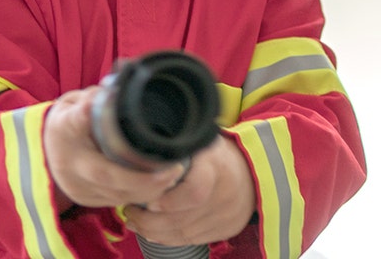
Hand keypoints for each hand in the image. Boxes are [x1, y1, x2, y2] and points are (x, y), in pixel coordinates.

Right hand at [43, 88, 184, 210]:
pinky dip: (138, 195)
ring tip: (173, 176)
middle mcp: (68, 161)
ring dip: (147, 189)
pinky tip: (158, 186)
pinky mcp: (84, 199)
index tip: (103, 112)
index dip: (89, 118)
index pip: (77, 124)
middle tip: (172, 170)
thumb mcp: (75, 101)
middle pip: (105, 175)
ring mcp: (75, 185)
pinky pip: (114, 201)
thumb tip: (124, 78)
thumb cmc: (68, 119)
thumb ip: (96, 96)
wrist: (45, 148)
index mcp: (64, 128)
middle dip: (142, 178)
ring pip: (114, 194)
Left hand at [124, 134, 255, 245]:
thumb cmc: (215, 153)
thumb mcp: (200, 140)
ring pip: (185, 233)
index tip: (148, 200)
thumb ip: (178, 146)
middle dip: (150, 220)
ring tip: (134, 221)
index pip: (195, 191)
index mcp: (216, 166)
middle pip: (184, 218)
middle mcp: (225, 194)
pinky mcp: (225, 230)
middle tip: (128, 210)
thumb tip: (142, 147)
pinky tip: (151, 231)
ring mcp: (227, 215)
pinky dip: (169, 238)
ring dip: (154, 231)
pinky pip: (192, 240)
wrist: (252, 171)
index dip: (170, 201)